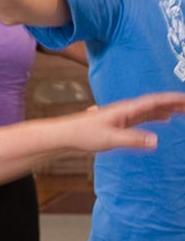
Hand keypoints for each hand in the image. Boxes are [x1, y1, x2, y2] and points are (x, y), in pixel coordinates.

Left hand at [62, 92, 184, 151]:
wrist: (66, 134)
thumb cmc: (84, 135)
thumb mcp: (110, 139)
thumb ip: (133, 140)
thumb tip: (156, 141)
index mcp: (126, 109)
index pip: (155, 101)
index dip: (173, 99)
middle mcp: (127, 109)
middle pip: (156, 103)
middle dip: (176, 103)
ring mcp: (124, 115)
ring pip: (152, 109)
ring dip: (170, 108)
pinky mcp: (121, 122)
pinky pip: (145, 117)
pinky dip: (158, 116)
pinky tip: (166, 119)